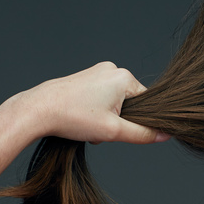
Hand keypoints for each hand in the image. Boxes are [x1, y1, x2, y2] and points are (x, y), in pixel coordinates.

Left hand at [16, 61, 168, 144]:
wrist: (38, 110)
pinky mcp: (86, 77)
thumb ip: (143, 134)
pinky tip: (81, 117)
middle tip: (99, 130)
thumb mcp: (114, 131)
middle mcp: (112, 69)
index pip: (147, 103)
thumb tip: (165, 135)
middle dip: (118, 121)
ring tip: (87, 124)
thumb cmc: (73, 117)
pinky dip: (96, 111)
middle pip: (130, 103)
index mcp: (124, 77)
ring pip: (115, 102)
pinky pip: (102, 97)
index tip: (118, 130)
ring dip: (106, 118)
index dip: (137, 122)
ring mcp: (97, 71)